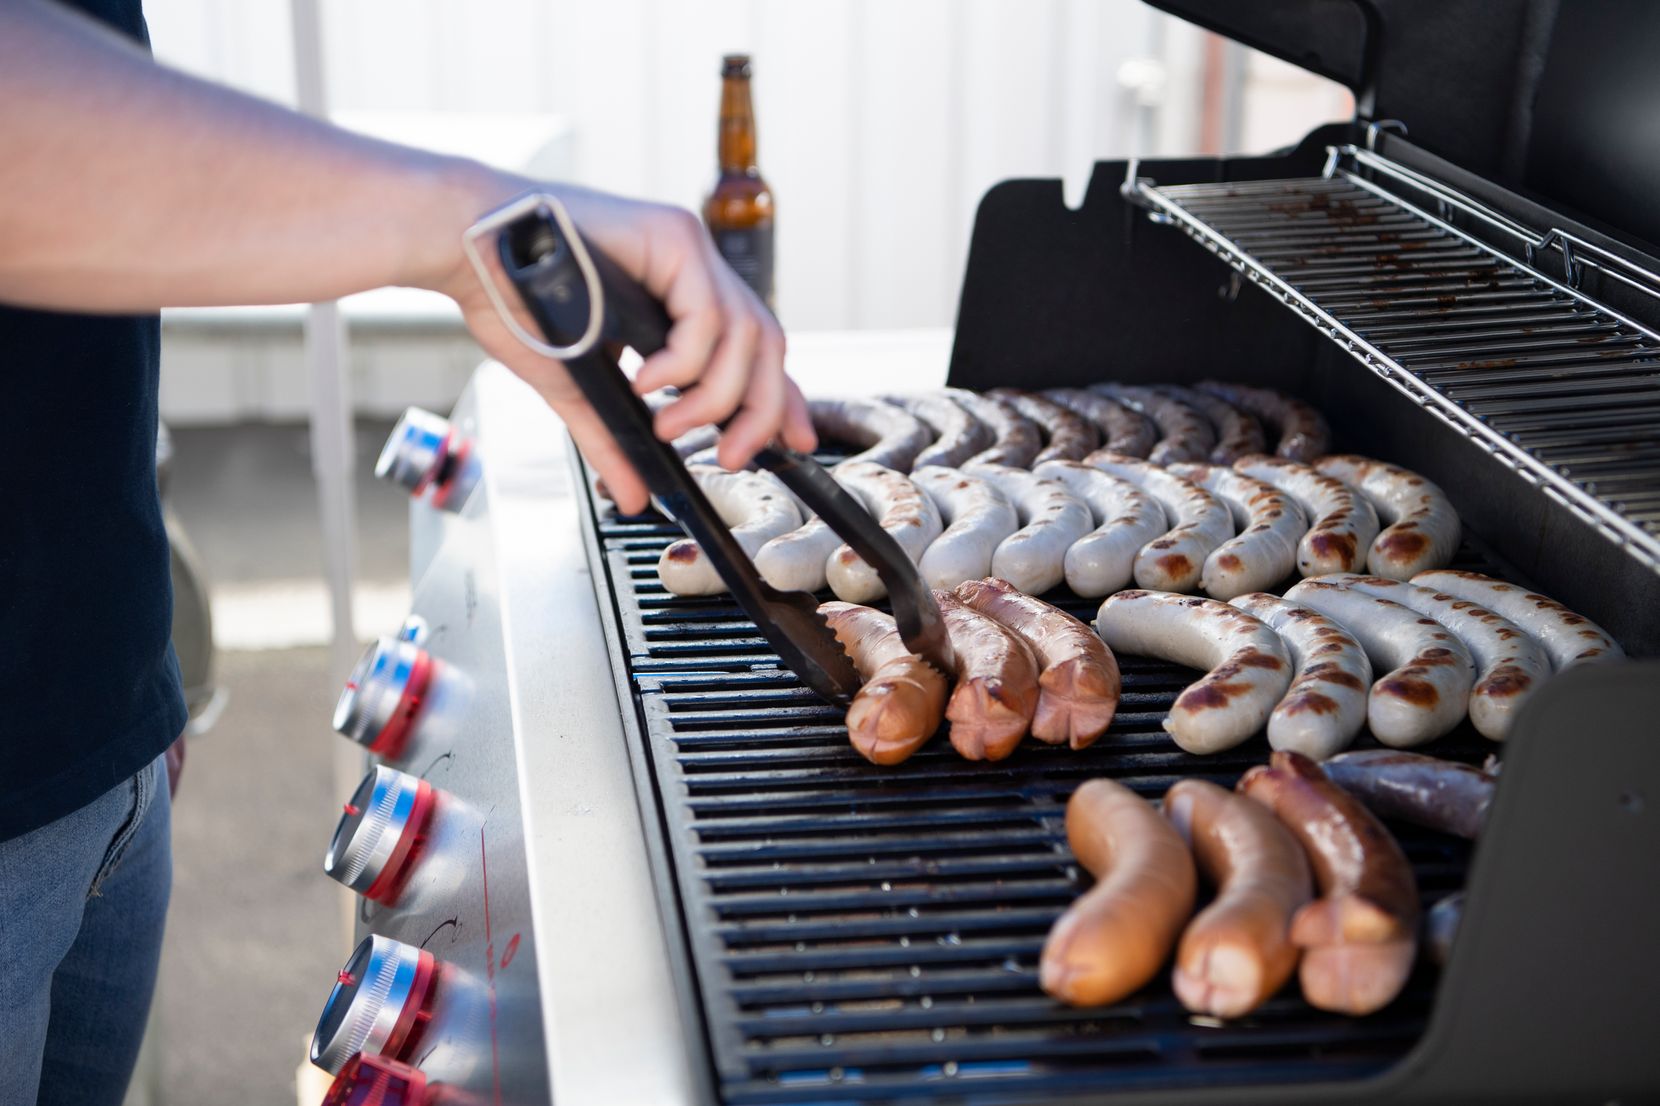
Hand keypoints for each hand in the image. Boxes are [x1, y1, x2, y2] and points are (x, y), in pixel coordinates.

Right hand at [422, 170, 814, 513]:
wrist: (463, 247)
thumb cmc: (510, 298)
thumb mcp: (579, 387)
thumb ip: (613, 439)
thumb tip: (633, 494)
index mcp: (679, 298)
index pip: (755, 352)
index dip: (785, 399)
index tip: (797, 444)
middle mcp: (693, 269)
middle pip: (768, 345)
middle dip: (763, 410)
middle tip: (731, 454)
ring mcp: (687, 250)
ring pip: (747, 335)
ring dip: (714, 397)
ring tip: (668, 425)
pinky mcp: (672, 237)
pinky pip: (708, 315)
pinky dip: (687, 362)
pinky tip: (650, 383)